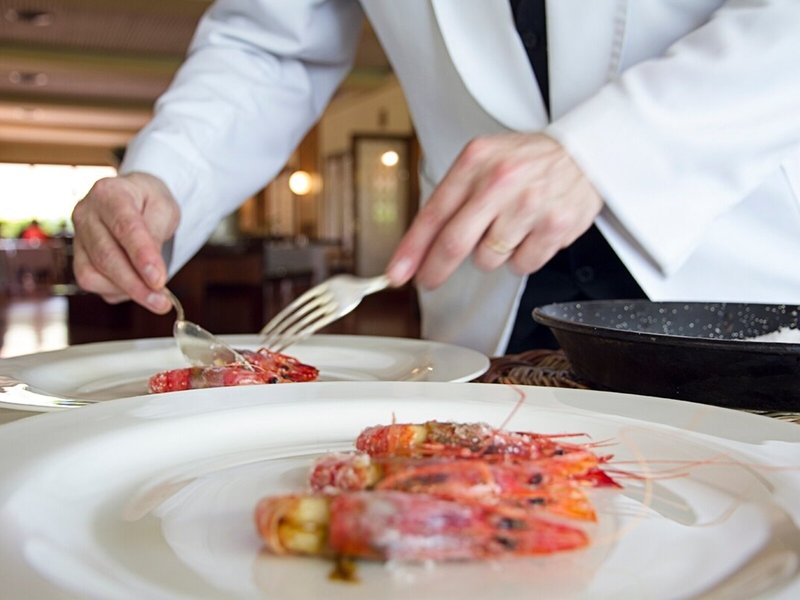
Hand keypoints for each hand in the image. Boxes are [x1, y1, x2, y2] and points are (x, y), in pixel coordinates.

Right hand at [71, 172, 179, 312]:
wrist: (133, 199)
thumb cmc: (149, 203)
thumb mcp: (164, 209)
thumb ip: (157, 235)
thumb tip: (152, 274)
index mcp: (109, 193)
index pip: (124, 227)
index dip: (141, 256)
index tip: (158, 280)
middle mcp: (86, 213)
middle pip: (106, 256)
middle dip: (136, 284)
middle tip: (162, 302)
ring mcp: (78, 237)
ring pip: (95, 274)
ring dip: (128, 291)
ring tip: (156, 296)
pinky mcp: (78, 257)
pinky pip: (92, 283)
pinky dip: (117, 291)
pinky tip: (136, 286)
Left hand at [385, 133, 602, 288]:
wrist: (584, 151)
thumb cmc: (527, 161)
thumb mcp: (483, 161)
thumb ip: (453, 198)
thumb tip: (420, 247)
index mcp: (475, 161)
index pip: (433, 213)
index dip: (411, 249)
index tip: (397, 272)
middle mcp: (501, 181)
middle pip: (454, 242)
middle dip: (435, 269)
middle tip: (429, 279)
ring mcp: (529, 204)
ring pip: (488, 258)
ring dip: (491, 253)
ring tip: (508, 228)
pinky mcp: (555, 225)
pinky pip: (522, 264)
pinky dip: (522, 257)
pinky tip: (530, 233)